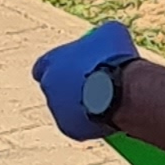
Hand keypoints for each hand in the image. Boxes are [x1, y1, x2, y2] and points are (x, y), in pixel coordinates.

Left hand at [31, 16, 136, 141]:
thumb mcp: (111, 34)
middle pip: (57, 88)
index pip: (44, 66)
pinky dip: (93, 119)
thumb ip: (100, 36)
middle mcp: (48, 88)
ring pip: (69, 108)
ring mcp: (57, 111)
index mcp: (50, 63)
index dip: (61, 66)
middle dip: (72, 87)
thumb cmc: (113, 59)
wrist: (119, 91)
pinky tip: (110, 111)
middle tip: (95, 83)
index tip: (76, 66)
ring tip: (107, 98)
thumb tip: (106, 37)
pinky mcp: (70, 129)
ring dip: (84, 103)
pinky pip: (82, 124)